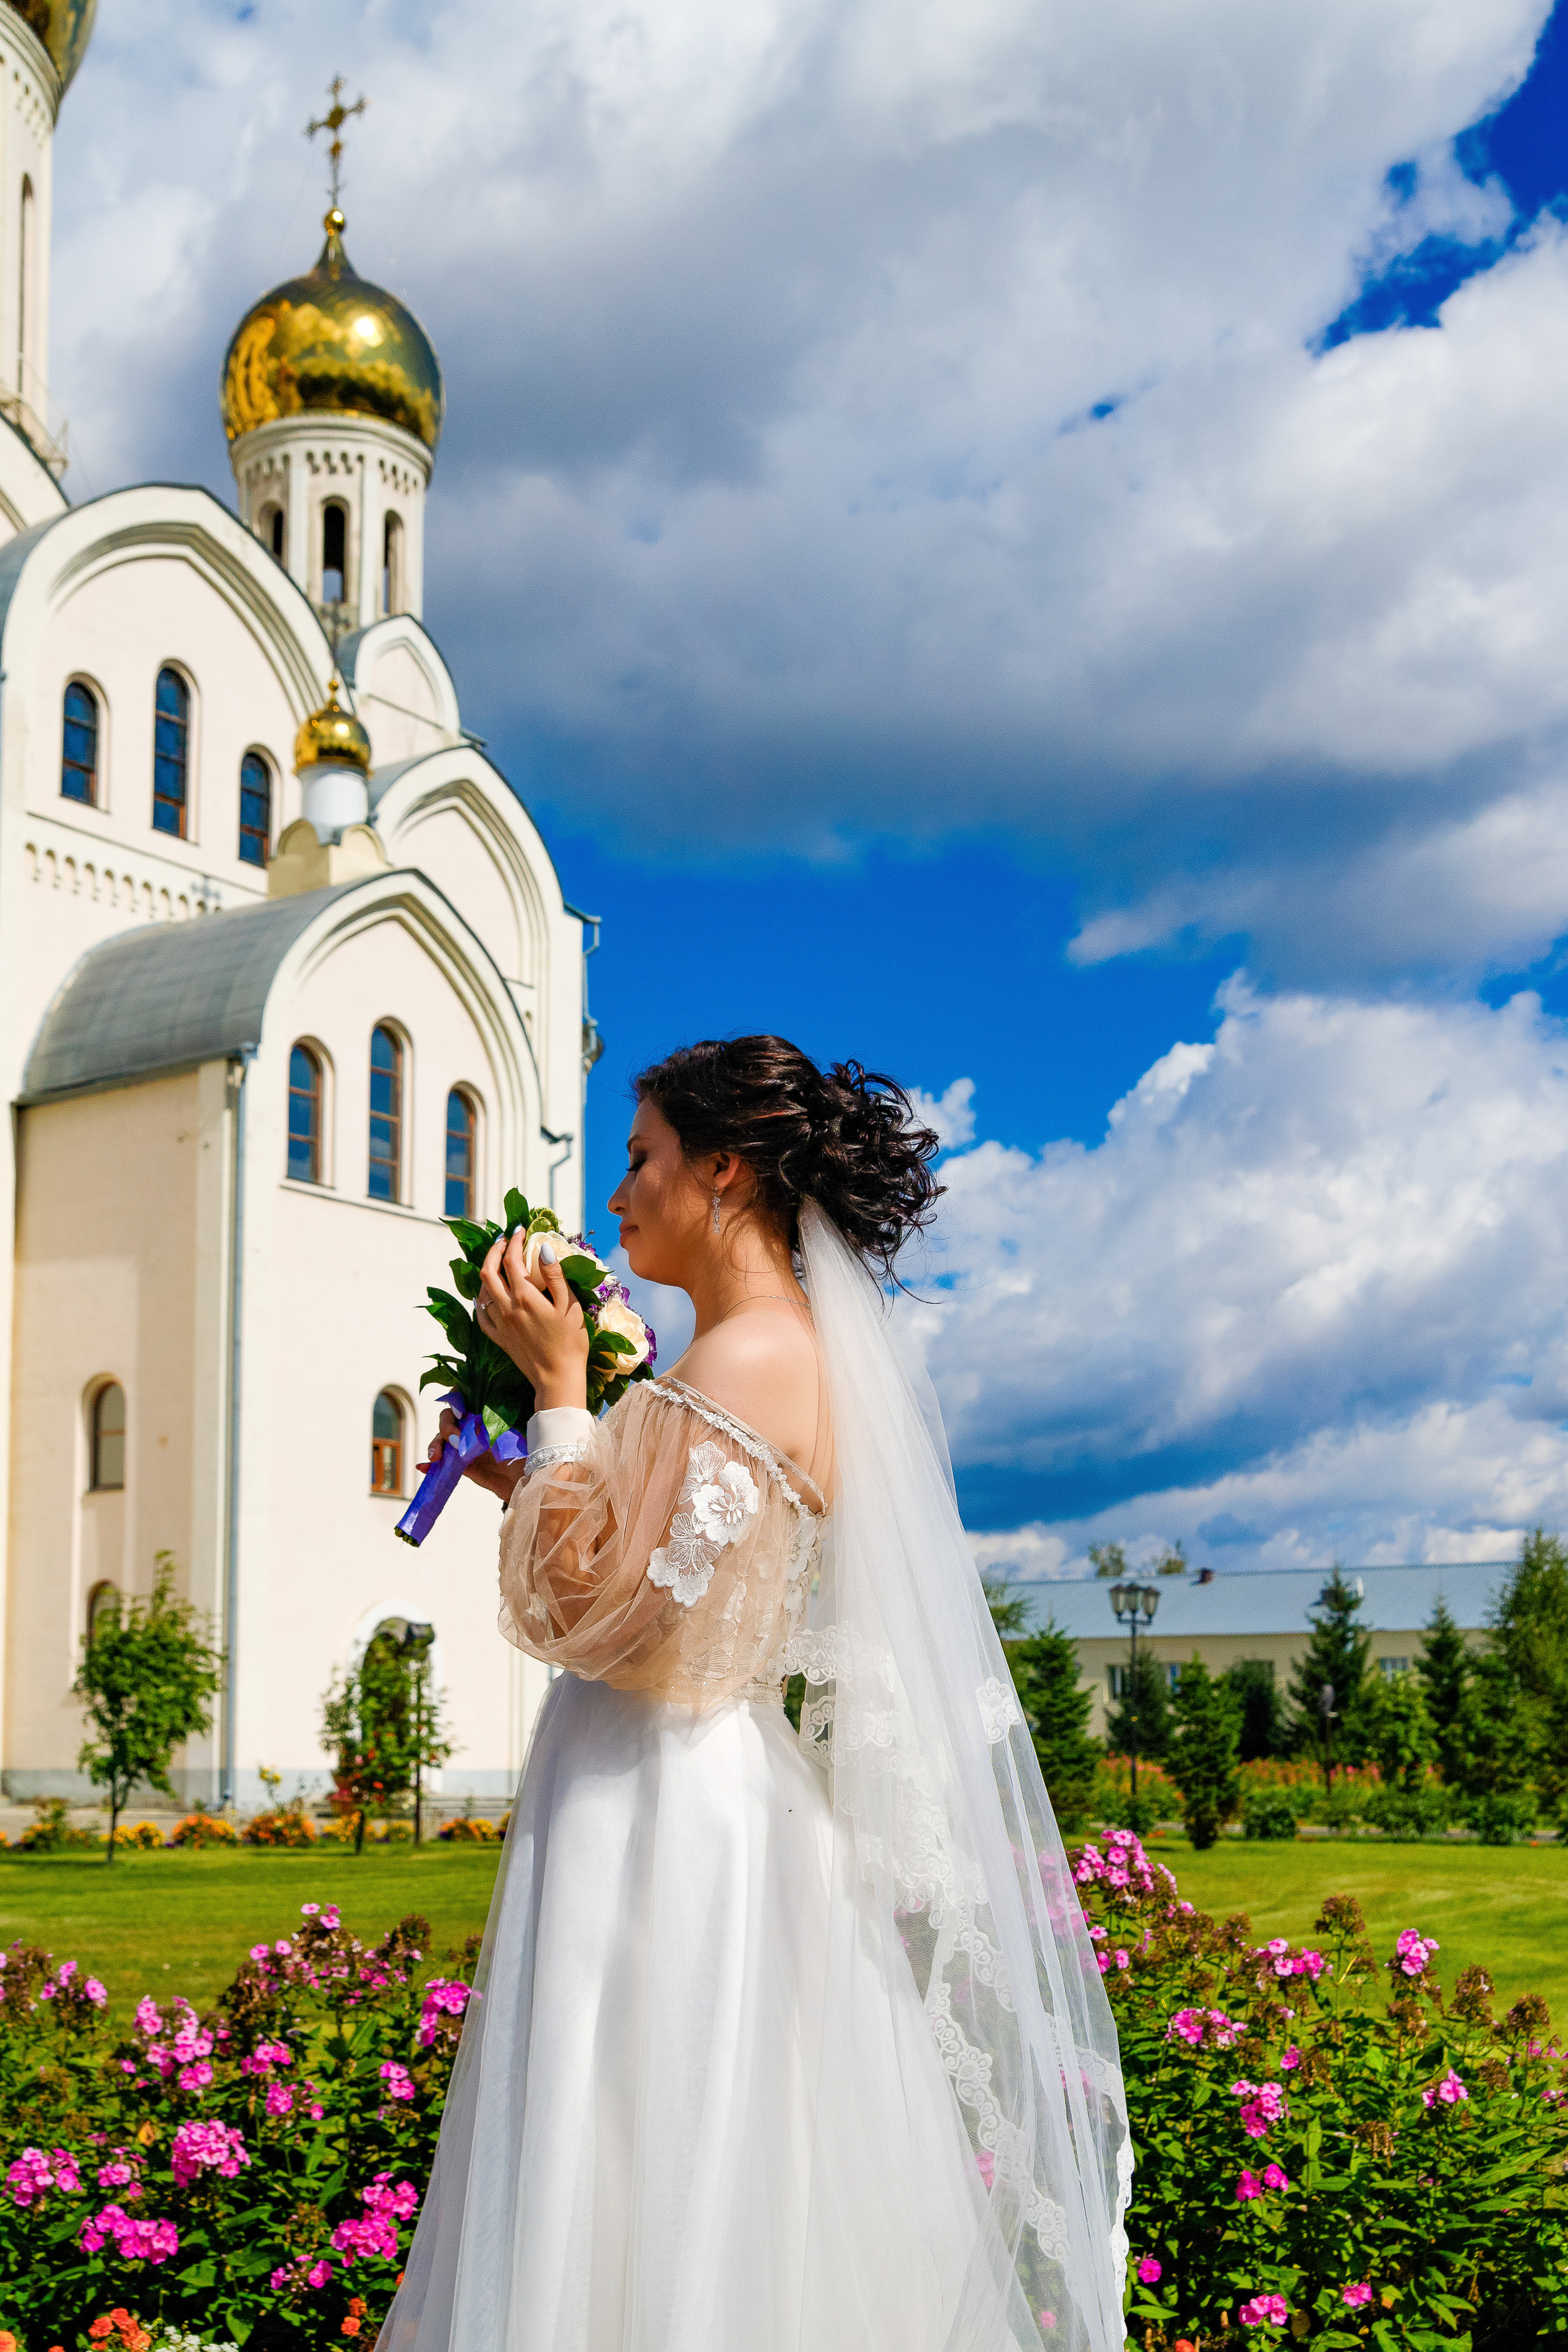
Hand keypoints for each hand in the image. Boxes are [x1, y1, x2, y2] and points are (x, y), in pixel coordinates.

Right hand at [415, 1406, 523, 1502]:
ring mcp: (462, 1445)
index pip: (463, 1399)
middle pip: (448, 1418)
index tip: (461, 1413)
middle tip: (455, 1439)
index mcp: (482, 1414)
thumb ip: (491, 1431)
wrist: (522, 1480)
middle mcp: (469, 1427)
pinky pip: (441, 1462)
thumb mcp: (508, 1437)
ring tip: (436, 1456)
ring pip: (441, 1439)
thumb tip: (475, 1429)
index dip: (457, 1402)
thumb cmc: (520, 1452)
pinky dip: (429, 1464)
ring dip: (435, 1445)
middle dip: (446, 1426)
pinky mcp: (458, 1464)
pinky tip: (422, 1466)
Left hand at [476, 1232, 589, 1410]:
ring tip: (497, 1263)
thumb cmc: (570, 1342)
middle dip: (493, 1250)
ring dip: (487, 1272)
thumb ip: (555, 1276)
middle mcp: (506, 1308)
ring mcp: (499, 1324)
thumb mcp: (570, 1306)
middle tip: (503, 1240)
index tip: (520, 1230)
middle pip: (488, 1271)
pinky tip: (486, 1295)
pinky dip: (481, 1300)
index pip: (512, 1259)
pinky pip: (481, 1314)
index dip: (514, 1241)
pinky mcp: (498, 1338)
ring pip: (482, 1291)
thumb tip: (543, 1250)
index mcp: (525, 1297)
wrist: (557, 1378)